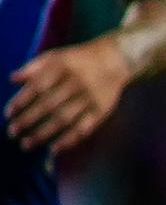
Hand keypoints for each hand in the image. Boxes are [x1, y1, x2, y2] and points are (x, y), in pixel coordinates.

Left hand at [3, 39, 128, 156]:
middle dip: (28, 120)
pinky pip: (84, 127)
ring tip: (26, 144)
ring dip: (44, 134)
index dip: (21, 101)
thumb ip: (34, 67)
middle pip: (48, 105)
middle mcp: (76, 82)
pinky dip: (69, 140)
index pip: (37, 86)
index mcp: (62, 67)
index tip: (8, 114)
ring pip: (64, 119)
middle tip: (12, 132)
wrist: (116, 59)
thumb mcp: (56, 56)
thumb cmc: (79, 59)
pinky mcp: (102, 110)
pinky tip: (54, 149)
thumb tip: (13, 79)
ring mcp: (90, 98)